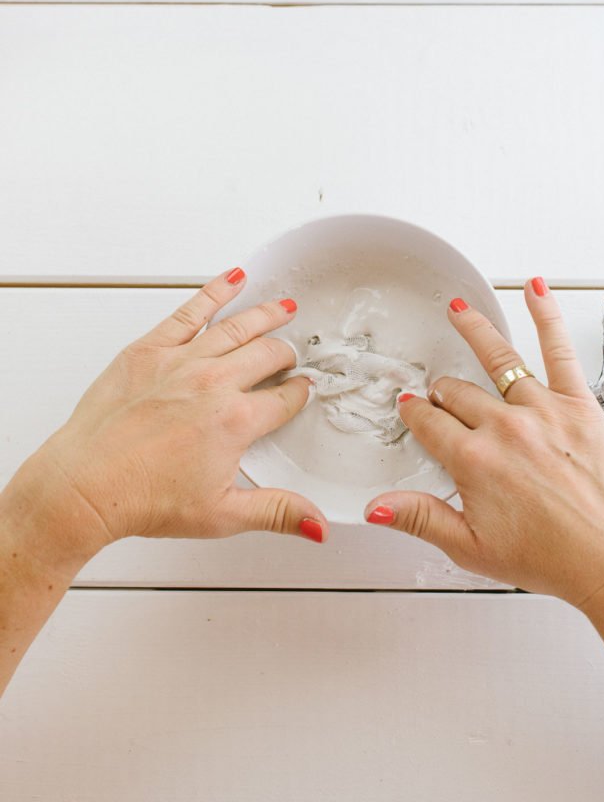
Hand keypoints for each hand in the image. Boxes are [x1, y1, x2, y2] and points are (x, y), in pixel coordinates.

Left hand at [19, 268, 327, 560]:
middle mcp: (214, 384)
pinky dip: (215, 293)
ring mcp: (182, 362)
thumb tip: (316, 524)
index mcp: (236, 421)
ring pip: (238, 327)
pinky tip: (232, 280)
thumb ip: (277, 512)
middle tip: (292, 355)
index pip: (285, 398)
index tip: (302, 390)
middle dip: (287, 354)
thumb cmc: (142, 498)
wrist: (85, 486)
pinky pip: (191, 312)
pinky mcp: (150, 349)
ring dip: (267, 315)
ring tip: (284, 307)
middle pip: (268, 355)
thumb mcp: (222, 515)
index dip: (299, 393)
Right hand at [364, 277, 603, 607]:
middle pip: (456, 393)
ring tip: (459, 311)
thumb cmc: (549, 557)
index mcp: (473, 460)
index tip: (411, 410)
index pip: (429, 423)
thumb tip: (377, 507)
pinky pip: (558, 350)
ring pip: (497, 359)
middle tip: (439, 393)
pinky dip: (546, 316)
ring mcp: (541, 410)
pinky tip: (535, 291)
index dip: (415, 414)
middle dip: (441, 392)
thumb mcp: (470, 548)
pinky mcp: (576, 404)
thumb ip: (419, 518)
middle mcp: (503, 428)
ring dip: (473, 332)